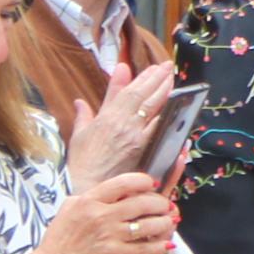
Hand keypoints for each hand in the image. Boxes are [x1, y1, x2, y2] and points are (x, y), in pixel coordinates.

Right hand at [27, 177, 177, 253]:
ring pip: (146, 225)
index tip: (152, 184)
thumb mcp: (70, 207)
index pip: (123, 182)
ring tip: (170, 221)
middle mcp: (101, 215)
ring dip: (163, 222)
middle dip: (159, 202)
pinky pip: (142, 249)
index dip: (142, 181)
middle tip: (165, 204)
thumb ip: (91, 196)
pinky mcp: (113, 253)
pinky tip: (167, 244)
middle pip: (140, 202)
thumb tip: (111, 190)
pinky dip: (157, 246)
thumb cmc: (60, 237)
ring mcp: (108, 234)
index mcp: (90, 200)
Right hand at [68, 61, 177, 193]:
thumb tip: (80, 101)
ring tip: (172, 79)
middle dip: (156, 79)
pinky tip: (175, 107)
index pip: (127, 91)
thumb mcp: (79, 135)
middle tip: (168, 66)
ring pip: (152, 108)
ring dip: (164, 92)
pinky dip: (166, 116)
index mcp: (105, 117)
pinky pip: (157, 128)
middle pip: (142, 96)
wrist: (89, 187)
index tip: (152, 67)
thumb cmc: (82, 163)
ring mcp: (133, 136)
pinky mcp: (142, 149)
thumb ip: (84, 115)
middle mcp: (121, 123)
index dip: (141, 78)